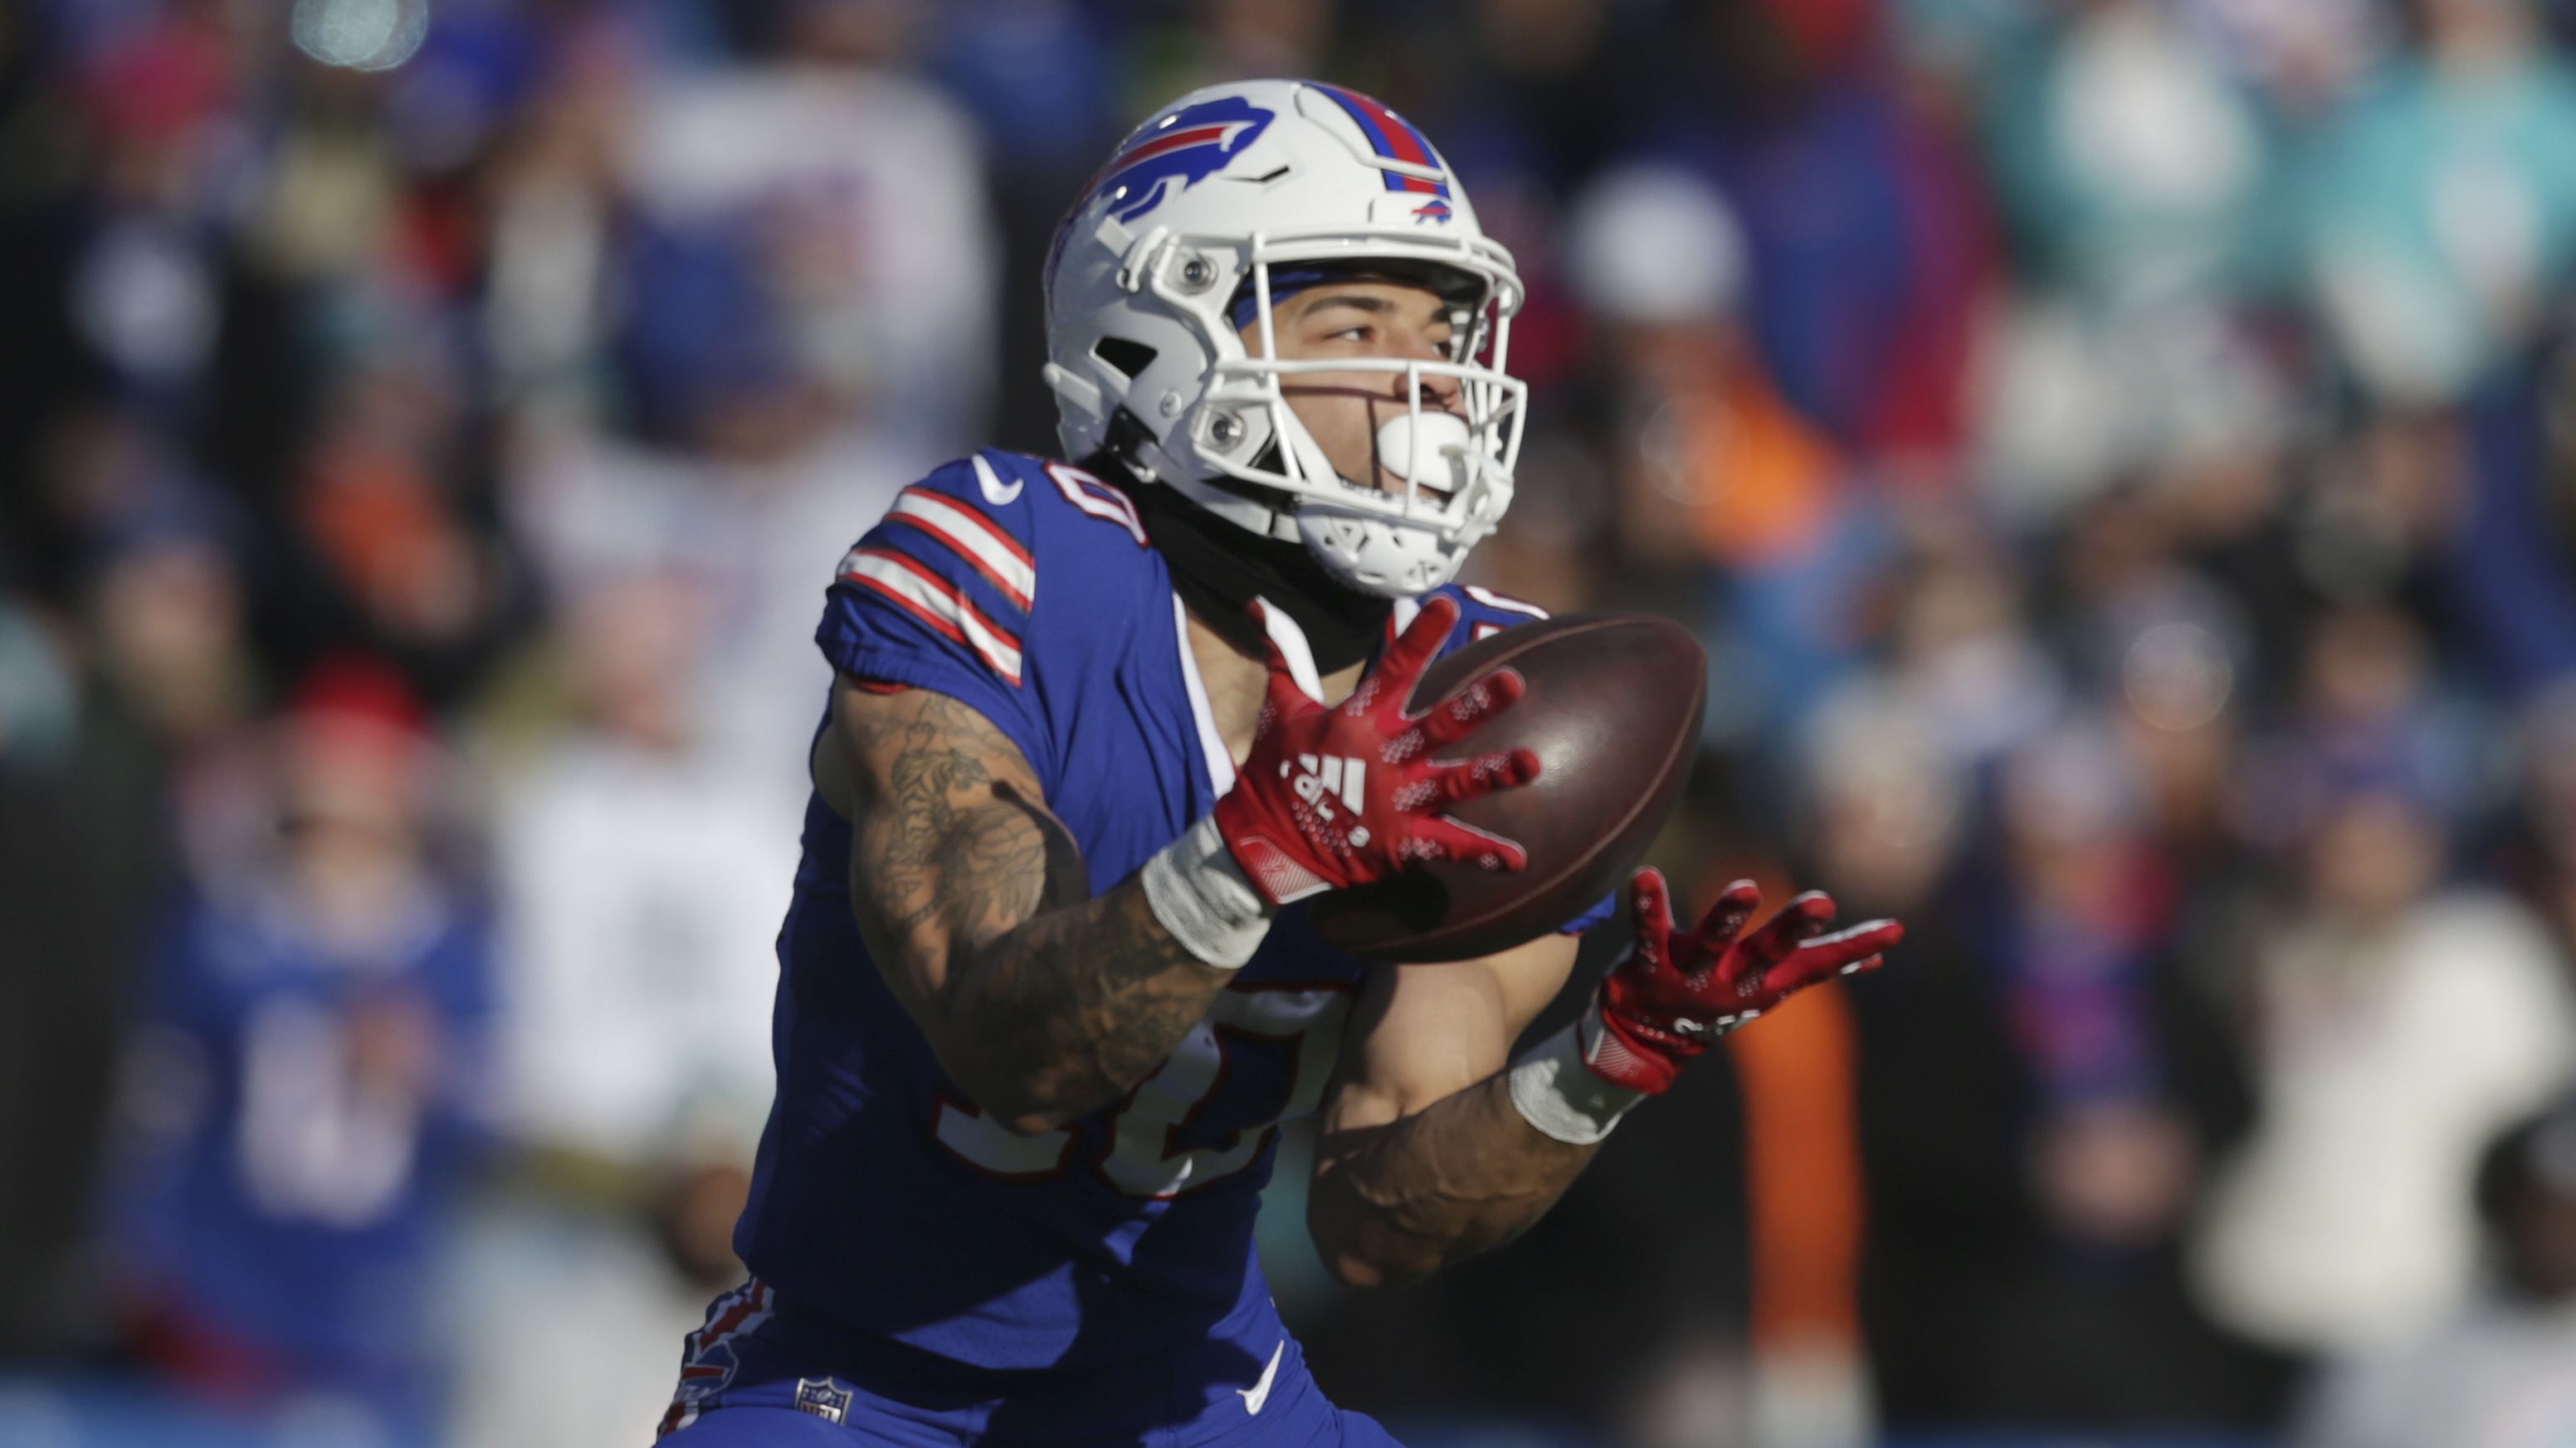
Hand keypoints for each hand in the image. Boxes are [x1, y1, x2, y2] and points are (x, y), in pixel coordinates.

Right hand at [1213, 595, 1538, 904]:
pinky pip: (1447, 848)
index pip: (1393, 670)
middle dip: (1476, 704)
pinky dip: (1482, 855)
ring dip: (1494, 774)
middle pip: (1437, 725)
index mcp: (1357, 721)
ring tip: (1534, 763)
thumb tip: (1257, 605)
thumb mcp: (1282, 708)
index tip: (1445, 606)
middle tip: (1514, 682)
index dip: (1417, 638)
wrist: (1264, 844)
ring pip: (1454, 784)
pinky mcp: (1400, 843)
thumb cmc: (1277, 770)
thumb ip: (1285, 655)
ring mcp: (1396, 802)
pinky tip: (1518, 860)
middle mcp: (1383, 758)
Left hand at [1581, 869, 1901, 1093]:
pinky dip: (1648, 907)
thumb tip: (1880, 958)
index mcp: (1764, 983)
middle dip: (1794, 928)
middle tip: (1823, 902)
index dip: (1854, 949)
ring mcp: (1689, 976)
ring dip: (1729, 917)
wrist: (1640, 1043)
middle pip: (1768, 952)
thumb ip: (1817, 966)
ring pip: (1713, 944)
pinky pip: (1647, 934)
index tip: (1892, 930)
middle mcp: (1732, 980)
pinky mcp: (1647, 967)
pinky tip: (1646, 876)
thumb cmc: (1715, 999)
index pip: (1816, 965)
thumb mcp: (1769, 987)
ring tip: (1746, 888)